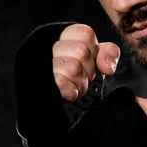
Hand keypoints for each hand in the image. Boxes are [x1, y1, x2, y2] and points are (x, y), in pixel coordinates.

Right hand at [14, 23, 118, 146]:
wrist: (48, 112)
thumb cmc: (72, 81)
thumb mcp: (91, 62)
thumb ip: (105, 53)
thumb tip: (108, 68)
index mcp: (57, 36)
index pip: (85, 34)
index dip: (93, 51)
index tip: (87, 63)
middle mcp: (44, 46)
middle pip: (81, 51)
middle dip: (88, 70)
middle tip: (80, 78)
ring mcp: (39, 65)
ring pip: (73, 68)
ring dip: (80, 83)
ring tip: (73, 87)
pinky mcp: (37, 85)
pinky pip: (63, 85)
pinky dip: (71, 93)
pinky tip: (67, 95)